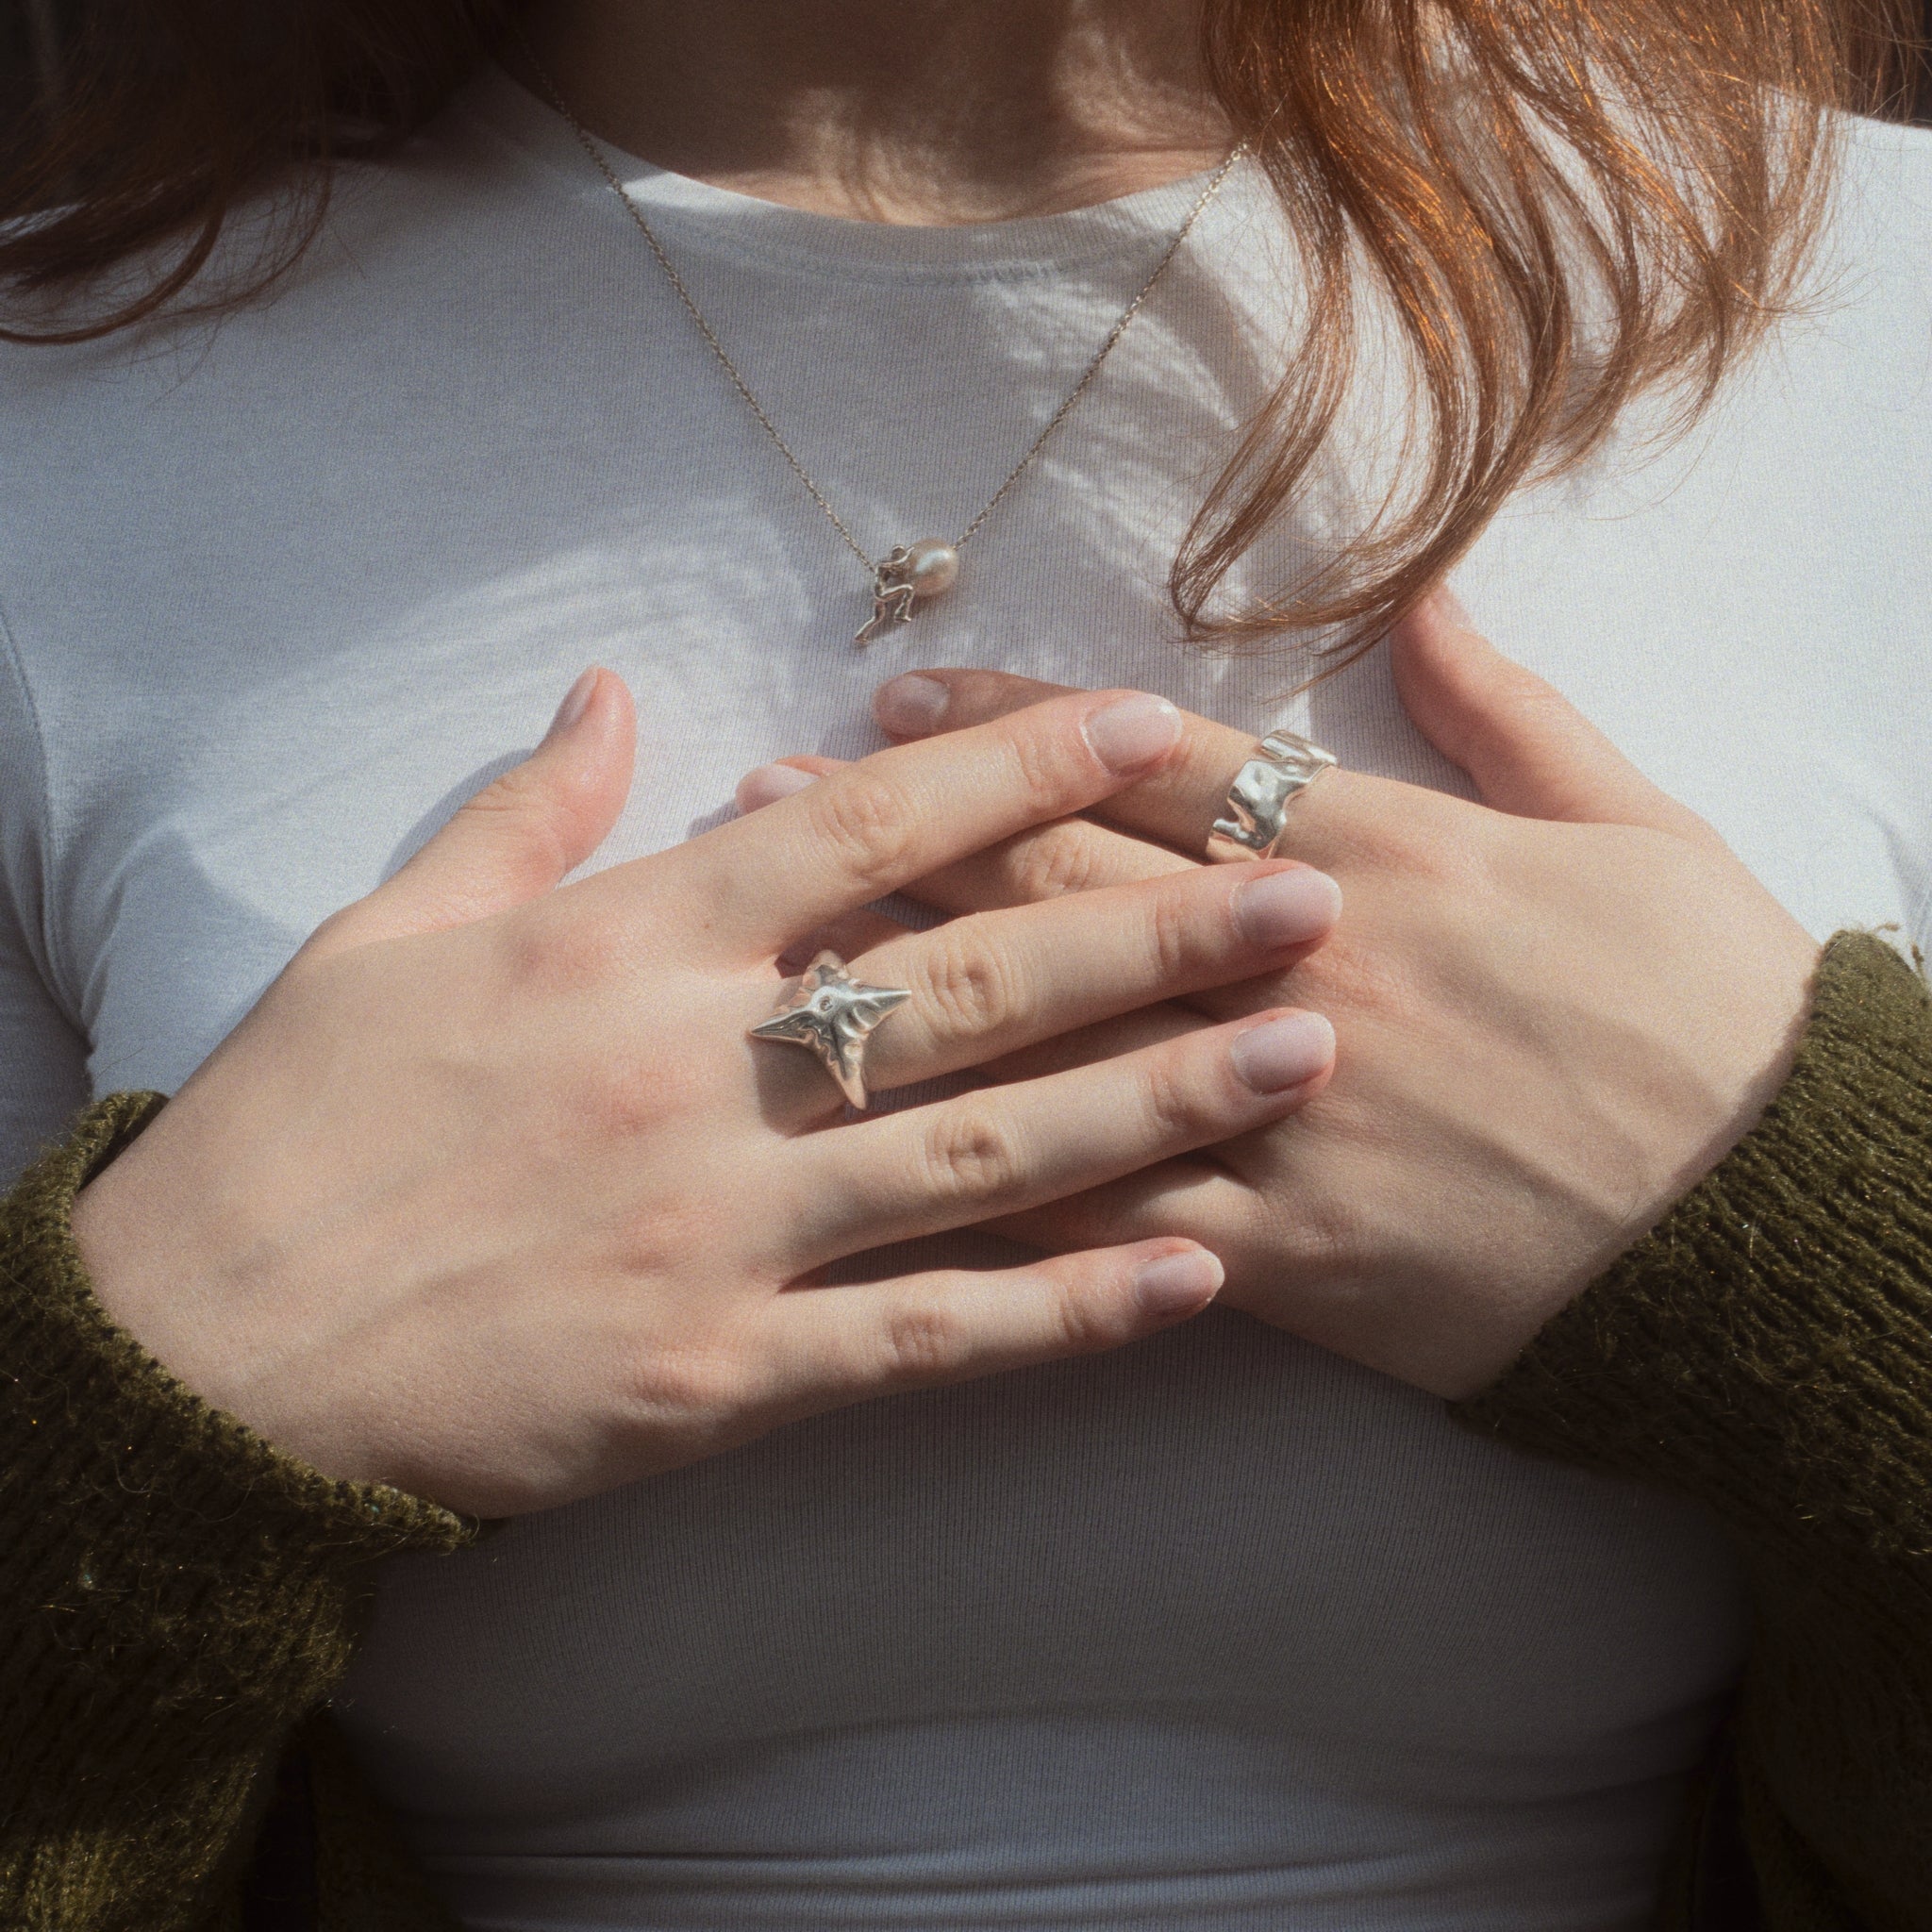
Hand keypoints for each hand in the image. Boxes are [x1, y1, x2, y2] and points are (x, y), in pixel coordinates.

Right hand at [71, 673, 1338, 1515]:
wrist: (203, 1360)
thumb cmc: (295, 1132)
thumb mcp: (385, 934)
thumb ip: (526, 810)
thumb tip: (618, 691)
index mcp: (621, 948)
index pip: (861, 833)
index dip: (1017, 769)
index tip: (1148, 725)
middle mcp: (696, 1075)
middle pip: (970, 987)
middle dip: (1155, 932)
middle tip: (1314, 894)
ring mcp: (723, 1232)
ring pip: (984, 1154)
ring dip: (1159, 1101)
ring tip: (1303, 1056)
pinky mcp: (722, 1376)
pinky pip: (929, 1336)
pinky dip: (1070, 1311)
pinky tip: (1197, 1278)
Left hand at [751, 595, 1820, 1398]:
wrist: (1778, 1229)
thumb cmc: (1715, 1014)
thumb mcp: (1637, 825)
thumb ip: (1511, 710)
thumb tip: (1423, 598)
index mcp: (1380, 856)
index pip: (1152, 766)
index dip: (1011, 727)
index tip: (897, 696)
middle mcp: (1299, 972)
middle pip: (1063, 888)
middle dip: (902, 838)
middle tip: (763, 797)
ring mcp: (1281, 1115)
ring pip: (1058, 1047)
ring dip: (902, 997)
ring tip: (777, 961)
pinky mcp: (1288, 1252)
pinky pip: (1117, 1222)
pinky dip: (998, 1197)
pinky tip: (877, 1173)